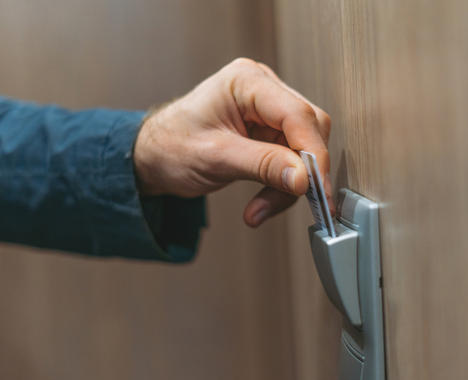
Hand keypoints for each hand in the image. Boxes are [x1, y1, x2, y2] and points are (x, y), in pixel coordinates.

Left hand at [134, 58, 333, 226]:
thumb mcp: (216, 158)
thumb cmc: (171, 146)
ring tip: (259, 210)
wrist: (153, 156)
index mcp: (247, 81)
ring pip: (303, 150)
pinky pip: (290, 161)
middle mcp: (262, 89)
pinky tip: (260, 205)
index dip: (312, 153)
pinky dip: (280, 187)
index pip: (297, 114)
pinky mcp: (268, 132)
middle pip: (308, 129)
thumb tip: (304, 178)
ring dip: (289, 186)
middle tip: (294, 202)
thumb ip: (263, 165)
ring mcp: (267, 111)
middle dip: (302, 172)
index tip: (315, 188)